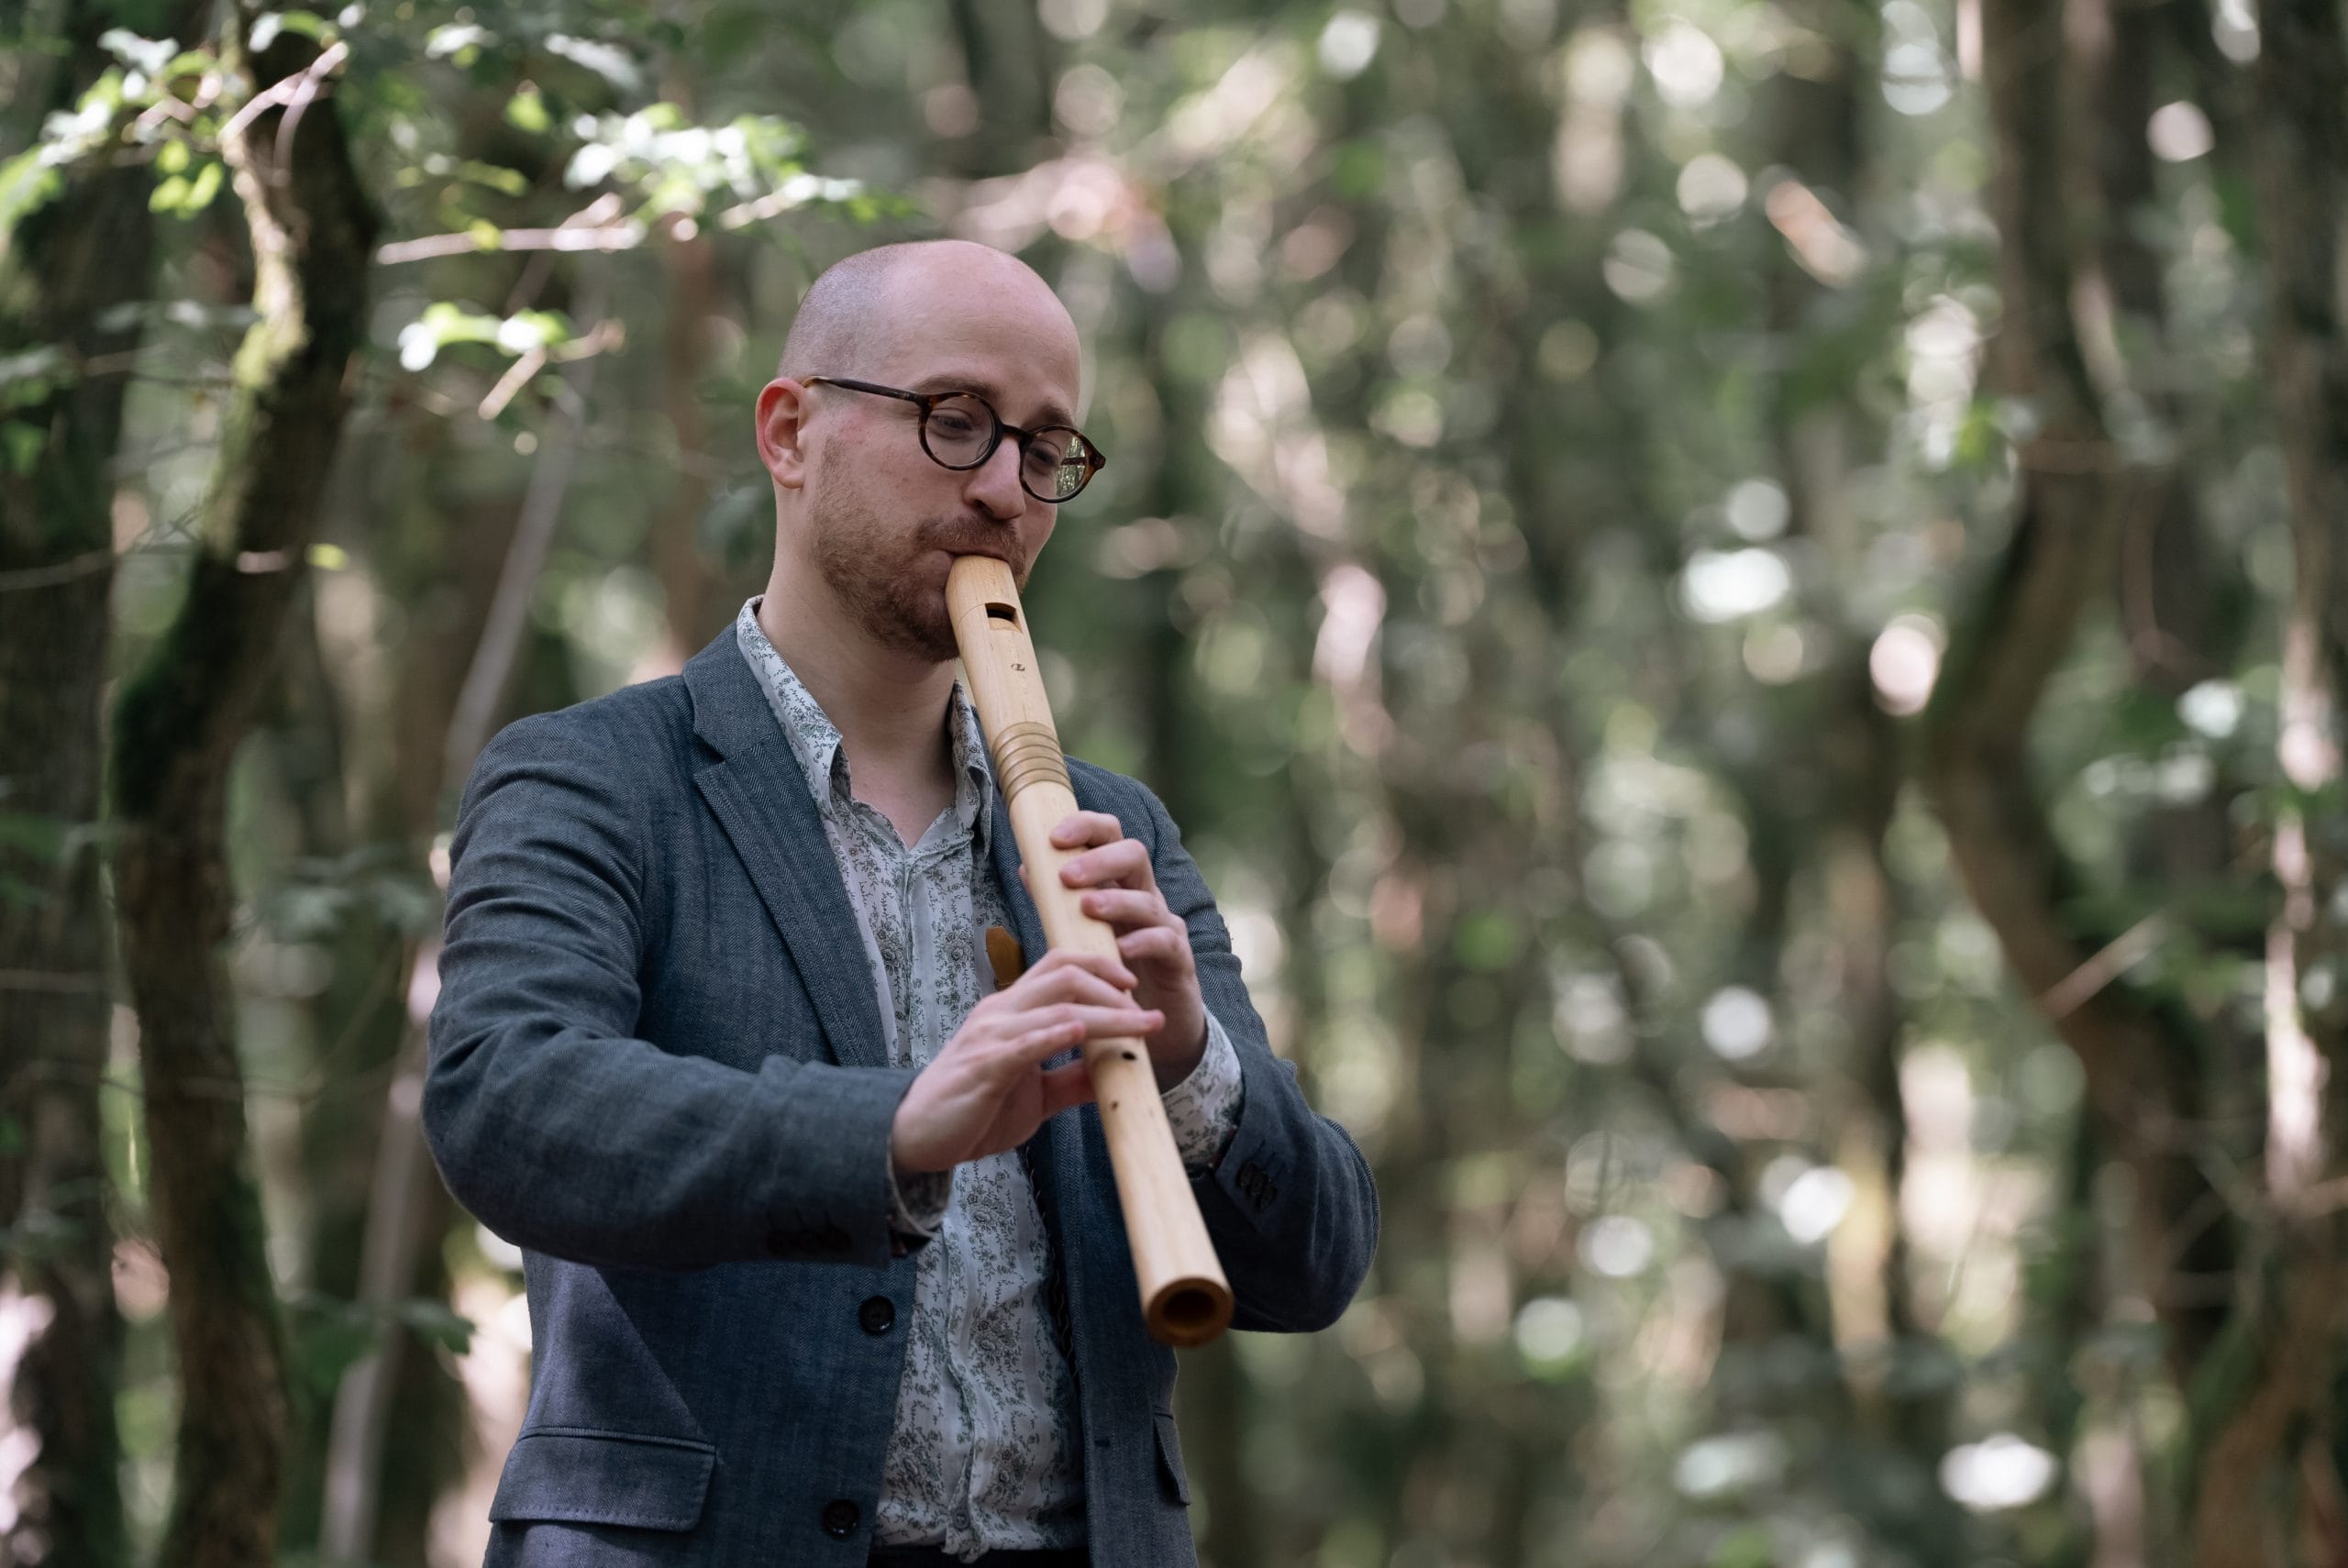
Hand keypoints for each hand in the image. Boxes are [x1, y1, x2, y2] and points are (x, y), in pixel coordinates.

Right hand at [889, 949, 1157, 1175]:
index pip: (1060, 967)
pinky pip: (1025, 1042)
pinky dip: (1057, 1034)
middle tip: (1147, 1010)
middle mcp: (1001, 1013)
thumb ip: (1071, 1080)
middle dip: (1113, 987)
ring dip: (1106, 1014)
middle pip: (1065, 975)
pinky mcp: (984, 1066)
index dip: (1101, 967)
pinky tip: (1084, 1034)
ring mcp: (991, 1036)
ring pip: (1058, 1007)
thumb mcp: (1034, 1095)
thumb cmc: (973, 1111)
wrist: (916, 1137)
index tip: (1135, 988)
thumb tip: (1117, 1073)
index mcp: (1012, 1011)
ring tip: (1140, 1026)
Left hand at [1023, 810, 1207, 1091]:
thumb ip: (1058, 903)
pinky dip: (1143, 942)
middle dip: (1100, 859)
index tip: (1054, 837)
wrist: (1156, 1026)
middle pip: (1134, 854)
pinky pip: (1165, 941)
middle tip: (1068, 875)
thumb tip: (1027, 867)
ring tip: (1088, 907)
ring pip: (1147, 899)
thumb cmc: (1112, 974)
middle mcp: (1145, 897)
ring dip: (1116, 900)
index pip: (1109, 837)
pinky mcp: (1180, 960)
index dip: (1085, 827)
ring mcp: (1165, 927)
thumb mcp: (1081, 935)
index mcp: (1120, 884)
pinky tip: (1121, 950)